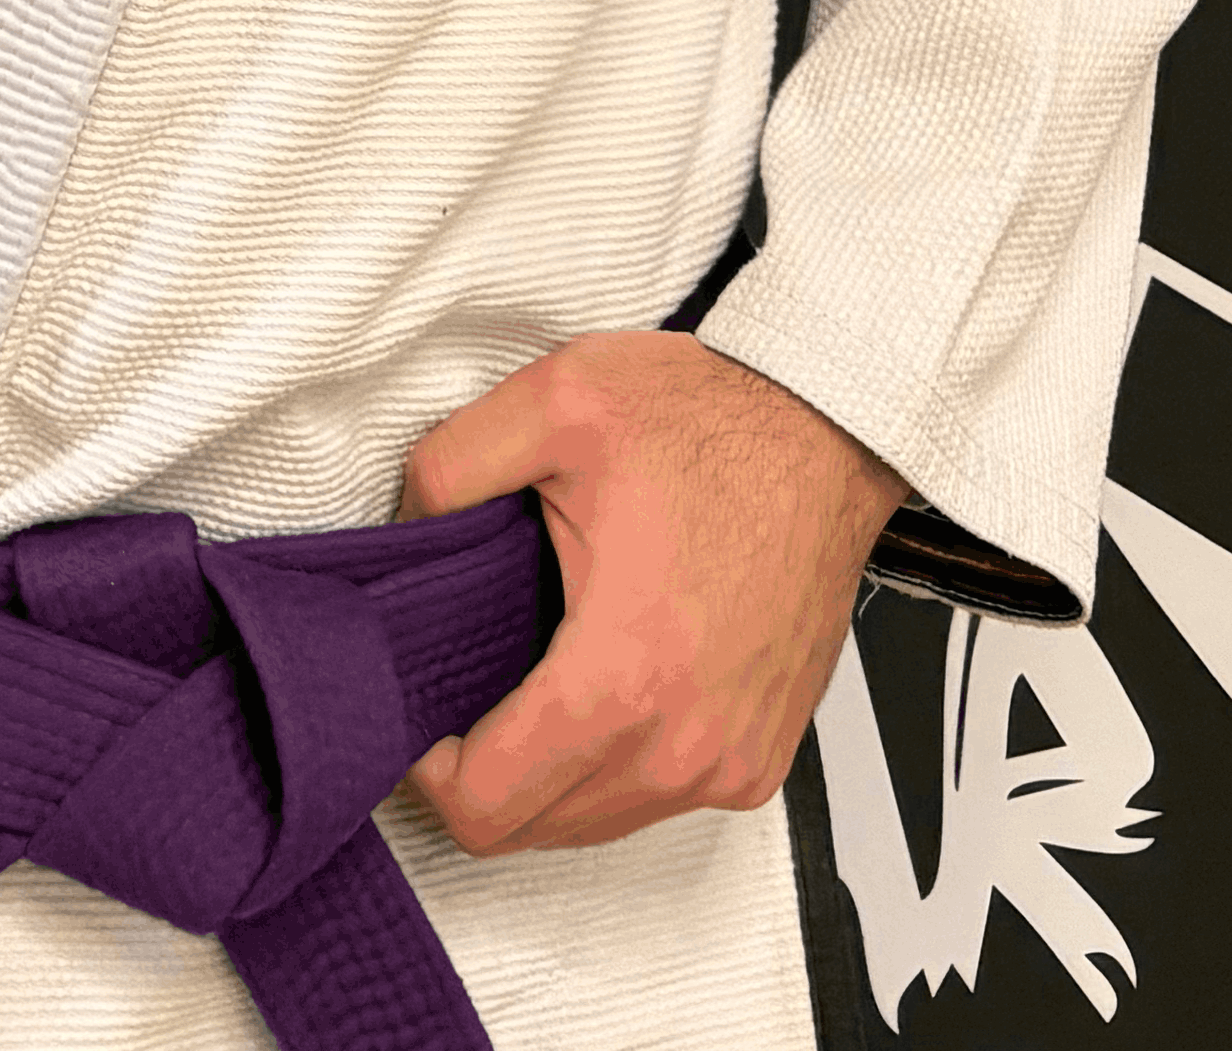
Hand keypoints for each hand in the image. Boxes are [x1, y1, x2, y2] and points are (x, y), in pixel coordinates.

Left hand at [398, 332, 905, 857]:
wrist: (829, 431)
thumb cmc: (712, 420)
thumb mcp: (554, 402)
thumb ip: (448, 467)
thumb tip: (402, 528)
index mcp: (621, 676)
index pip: (486, 805)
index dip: (426, 773)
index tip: (419, 714)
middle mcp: (683, 744)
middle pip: (532, 829)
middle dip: (478, 776)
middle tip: (460, 692)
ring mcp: (729, 761)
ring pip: (596, 823)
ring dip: (546, 777)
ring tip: (529, 681)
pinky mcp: (761, 758)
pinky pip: (658, 801)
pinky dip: (612, 769)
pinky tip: (602, 689)